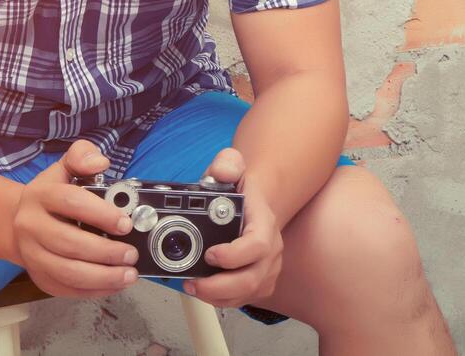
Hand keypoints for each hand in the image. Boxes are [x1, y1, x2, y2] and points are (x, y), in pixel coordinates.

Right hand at [11, 139, 141, 297]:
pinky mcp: (38, 276)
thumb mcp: (64, 168)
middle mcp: (31, 226)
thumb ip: (82, 156)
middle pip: (68, 243)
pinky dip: (93, 290)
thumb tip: (100, 162)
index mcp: (40, 195)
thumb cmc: (51, 194)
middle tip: (131, 254)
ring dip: (102, 276)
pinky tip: (114, 285)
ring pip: (66, 272)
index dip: (101, 214)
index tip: (126, 223)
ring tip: (128, 274)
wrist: (18, 222)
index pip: (72, 202)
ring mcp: (32, 255)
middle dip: (105, 252)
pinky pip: (65, 289)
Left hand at [184, 147, 283, 309]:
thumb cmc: (241, 188)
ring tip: (193, 287)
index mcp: (264, 221)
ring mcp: (268, 267)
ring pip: (249, 293)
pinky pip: (244, 299)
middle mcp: (272, 247)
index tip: (210, 254)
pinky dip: (222, 300)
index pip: (258, 244)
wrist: (255, 201)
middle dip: (220, 286)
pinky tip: (204, 291)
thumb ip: (226, 164)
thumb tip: (220, 174)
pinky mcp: (261, 281)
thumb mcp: (232, 167)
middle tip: (192, 282)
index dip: (235, 255)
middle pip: (253, 278)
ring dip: (218, 296)